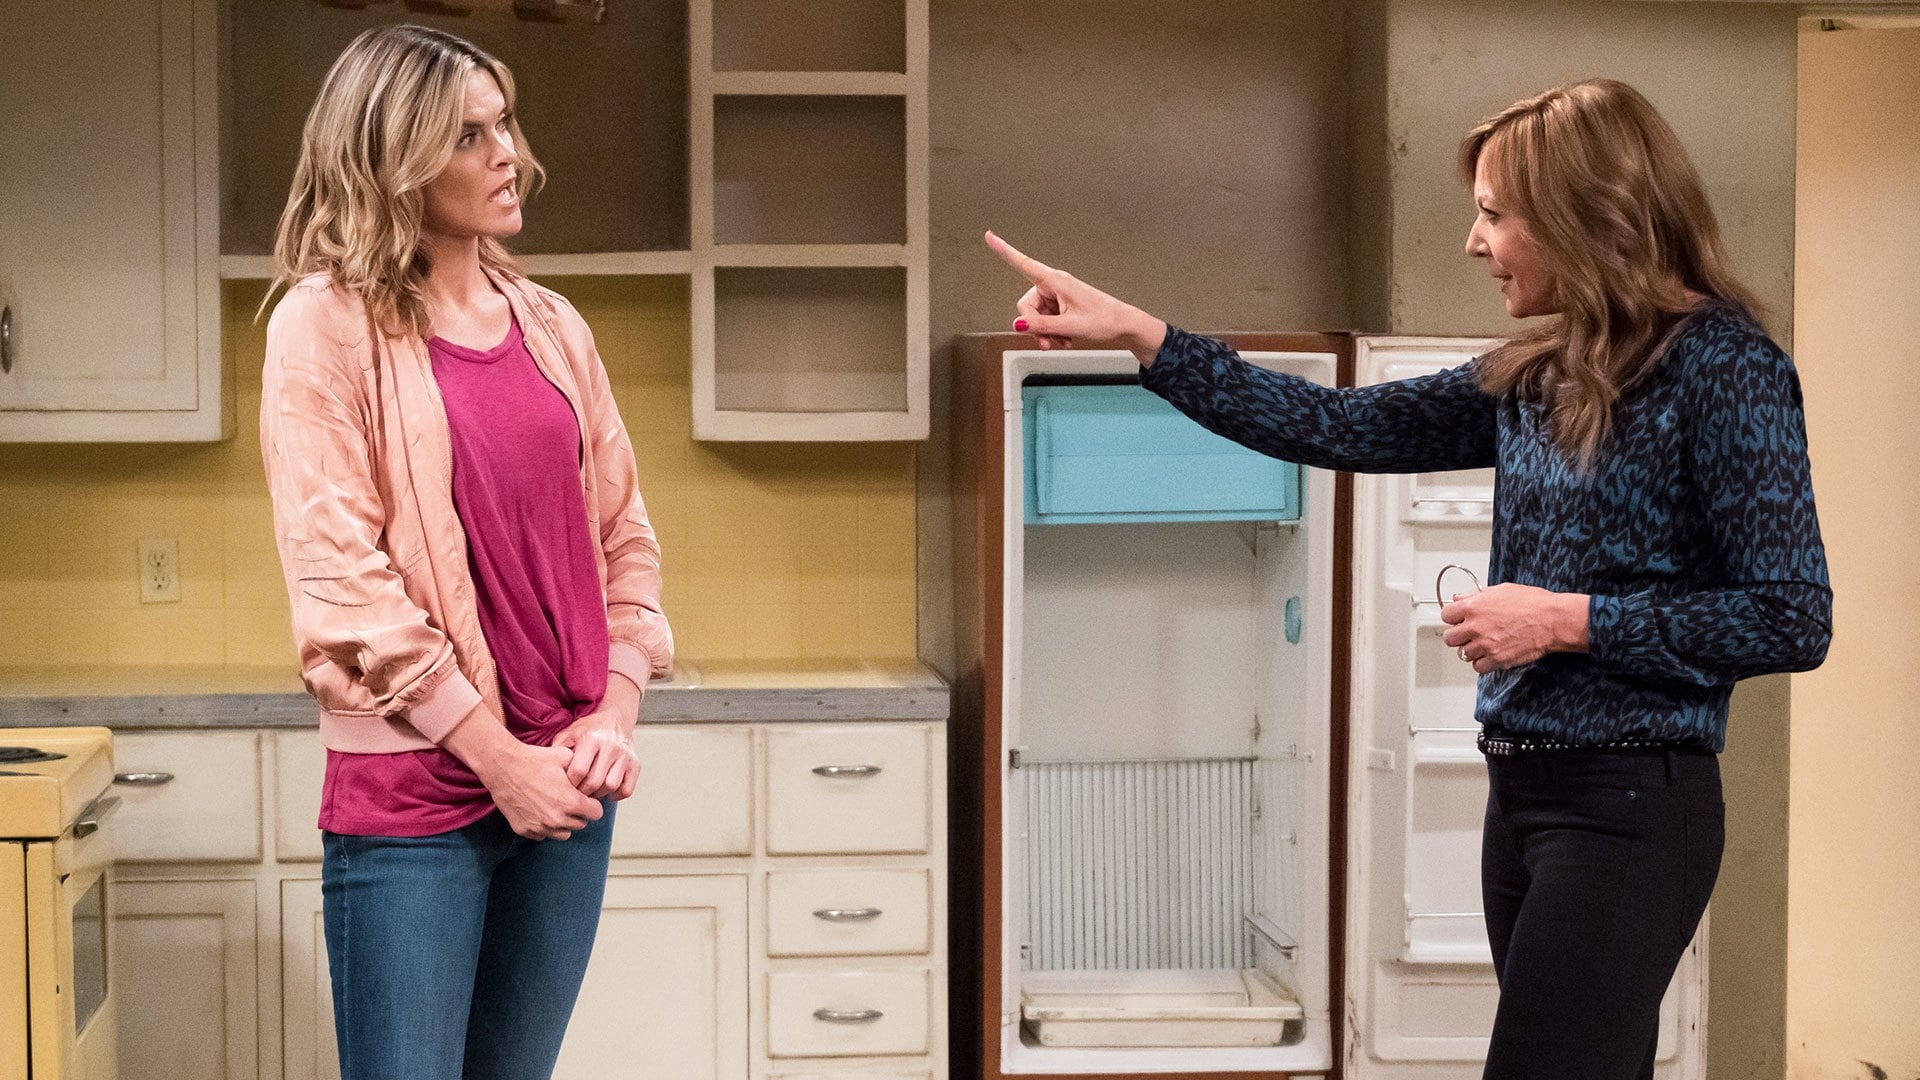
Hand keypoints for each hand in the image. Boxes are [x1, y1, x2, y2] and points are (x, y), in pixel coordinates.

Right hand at [442, 704, 603, 839]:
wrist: (504, 766)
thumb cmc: (535, 760)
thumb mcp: (565, 757)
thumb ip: (583, 768)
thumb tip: (593, 774)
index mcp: (571, 802)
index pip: (597, 813)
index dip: (593, 803)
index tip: (585, 797)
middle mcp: (557, 819)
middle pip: (581, 824)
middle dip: (579, 813)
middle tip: (569, 799)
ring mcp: (540, 827)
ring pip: (563, 833)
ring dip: (563, 823)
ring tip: (555, 807)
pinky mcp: (525, 830)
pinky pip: (543, 835)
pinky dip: (544, 827)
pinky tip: (539, 811)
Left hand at [553, 674, 641, 800]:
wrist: (615, 718)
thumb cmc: (589, 729)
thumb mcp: (569, 733)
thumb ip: (557, 750)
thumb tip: (548, 771)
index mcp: (591, 739)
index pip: (579, 770)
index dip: (570, 783)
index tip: (566, 786)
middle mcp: (610, 747)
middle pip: (595, 781)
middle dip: (583, 792)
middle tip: (577, 793)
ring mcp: (624, 756)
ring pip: (611, 786)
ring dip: (599, 794)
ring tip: (591, 791)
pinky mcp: (635, 764)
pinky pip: (627, 789)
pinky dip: (616, 795)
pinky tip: (607, 791)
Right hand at [984, 231, 1168, 363]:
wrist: (1122, 325)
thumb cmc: (1103, 320)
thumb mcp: (1069, 327)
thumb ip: (1041, 326)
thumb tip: (1017, 325)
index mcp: (1055, 281)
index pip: (1024, 263)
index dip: (1004, 250)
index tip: (989, 236)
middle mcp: (1053, 286)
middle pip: (1027, 306)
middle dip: (1034, 327)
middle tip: (1048, 343)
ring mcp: (1057, 297)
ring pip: (1036, 317)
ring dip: (1045, 333)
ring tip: (1062, 342)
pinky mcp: (1061, 307)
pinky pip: (1046, 320)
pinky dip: (1052, 333)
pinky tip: (1065, 339)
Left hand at [1441, 583, 1589, 674]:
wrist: (1552, 620)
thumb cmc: (1533, 603)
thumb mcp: (1501, 590)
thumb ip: (1476, 596)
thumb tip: (1460, 598)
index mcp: (1473, 607)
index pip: (1446, 616)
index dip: (1453, 618)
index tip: (1459, 620)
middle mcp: (1475, 626)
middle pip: (1450, 638)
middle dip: (1459, 636)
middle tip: (1470, 634)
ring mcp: (1484, 645)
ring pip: (1463, 654)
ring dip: (1472, 650)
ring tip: (1484, 644)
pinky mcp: (1496, 660)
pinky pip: (1478, 667)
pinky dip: (1483, 663)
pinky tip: (1491, 655)